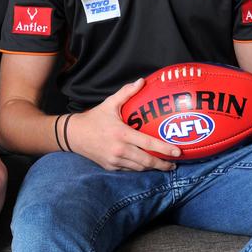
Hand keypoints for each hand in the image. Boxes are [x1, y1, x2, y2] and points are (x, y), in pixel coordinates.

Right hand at [66, 79, 180, 170]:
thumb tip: (142, 81)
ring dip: (152, 167)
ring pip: (139, 168)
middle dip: (162, 164)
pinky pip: (129, 170)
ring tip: (164, 165)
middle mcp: (119, 150)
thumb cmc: (94, 118)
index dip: (164, 149)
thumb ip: (127, 92)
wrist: (73, 135)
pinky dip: (139, 168)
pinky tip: (146, 165)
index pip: (148, 144)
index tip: (177, 152)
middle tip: (174, 164)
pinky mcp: (110, 167)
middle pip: (146, 161)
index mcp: (122, 134)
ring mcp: (114, 160)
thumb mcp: (110, 103)